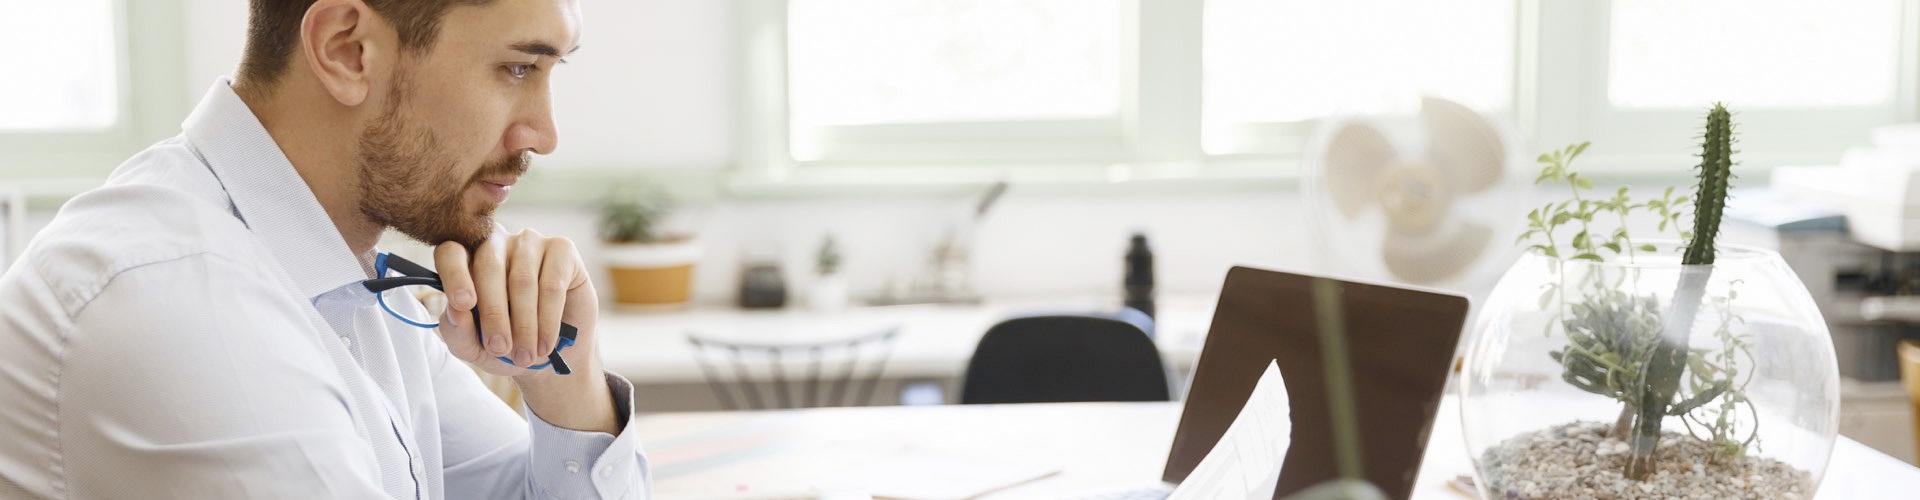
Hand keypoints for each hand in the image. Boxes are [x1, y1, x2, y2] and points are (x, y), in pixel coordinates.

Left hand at [434, 228, 597, 379]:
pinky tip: (545, 343)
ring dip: (524, 324)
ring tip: (525, 355)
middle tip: (500, 348)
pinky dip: (548, 320)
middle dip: (494, 313)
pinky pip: (553, 284)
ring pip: (522, 280)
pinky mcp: (562, 249)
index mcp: (466, 259)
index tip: (462, 305)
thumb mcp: (473, 346)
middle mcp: (496, 243)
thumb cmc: (507, 344)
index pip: (451, 252)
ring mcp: (530, 242)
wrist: (552, 355)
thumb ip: (457, 330)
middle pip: (489, 266)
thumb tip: (455, 310)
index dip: (454, 275)